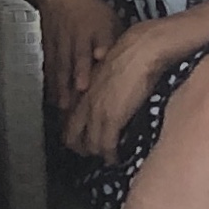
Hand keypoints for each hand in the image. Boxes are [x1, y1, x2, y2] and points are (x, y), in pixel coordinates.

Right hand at [31, 0, 121, 111]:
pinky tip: (53, 97)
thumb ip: (120, 42)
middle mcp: (78, 38)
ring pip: (62, 67)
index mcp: (97, 29)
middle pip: (77, 59)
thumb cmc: (88, 7)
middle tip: (79, 96)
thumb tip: (138, 62)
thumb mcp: (110, 19)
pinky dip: (52, 83)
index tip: (96, 70)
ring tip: (64, 106)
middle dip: (77, 77)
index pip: (98, 44)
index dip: (96, 55)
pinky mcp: (50, 49)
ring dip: (62, 86)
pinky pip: (51, 68)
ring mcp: (62, 44)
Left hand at [61, 17, 192, 160]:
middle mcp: (85, 102)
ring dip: (97, 153)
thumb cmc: (129, 55)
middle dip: (79, 148)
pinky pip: (106, 144)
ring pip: (89, 143)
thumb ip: (100, 86)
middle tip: (89, 155)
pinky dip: (110, 155)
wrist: (141, 49)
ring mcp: (97, 111)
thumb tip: (106, 96)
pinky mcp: (112, 117)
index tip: (77, 140)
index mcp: (82, 89)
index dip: (71, 132)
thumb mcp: (106, 72)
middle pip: (72, 135)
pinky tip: (115, 159)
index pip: (68, 118)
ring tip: (105, 158)